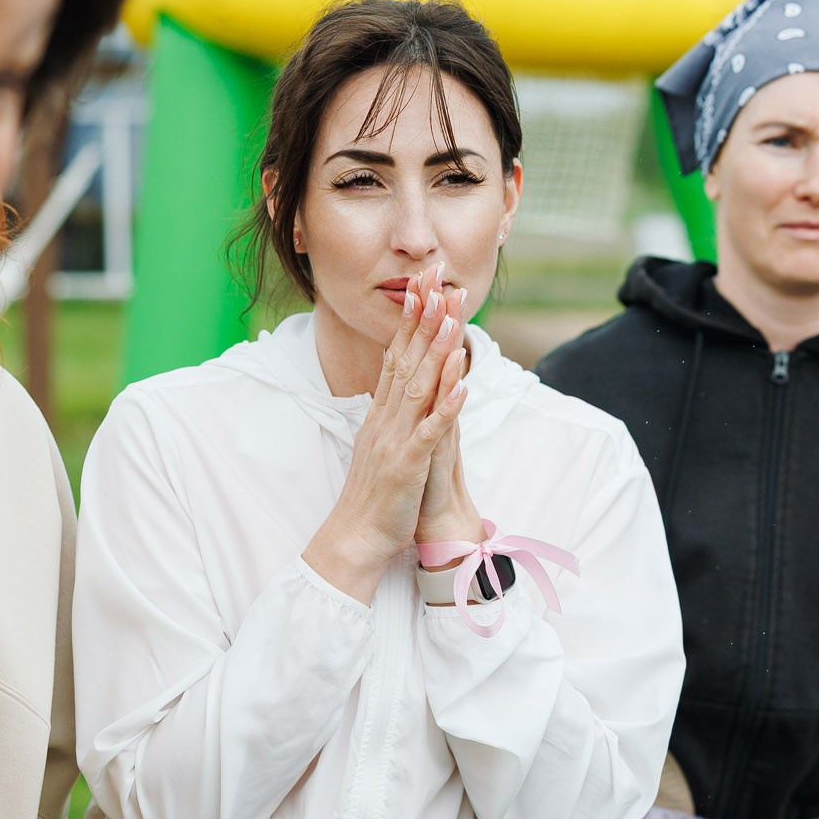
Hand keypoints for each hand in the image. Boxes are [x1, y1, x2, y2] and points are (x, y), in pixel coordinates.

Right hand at [303, 268, 468, 600]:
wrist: (355, 539)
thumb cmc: (372, 497)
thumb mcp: (381, 446)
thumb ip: (391, 416)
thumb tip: (398, 389)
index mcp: (381, 414)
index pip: (396, 355)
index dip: (410, 319)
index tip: (422, 286)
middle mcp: (386, 419)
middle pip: (406, 359)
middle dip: (423, 318)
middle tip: (436, 279)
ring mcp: (396, 440)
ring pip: (419, 387)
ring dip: (436, 351)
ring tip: (452, 317)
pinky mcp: (408, 465)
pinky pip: (431, 432)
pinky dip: (446, 408)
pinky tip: (463, 386)